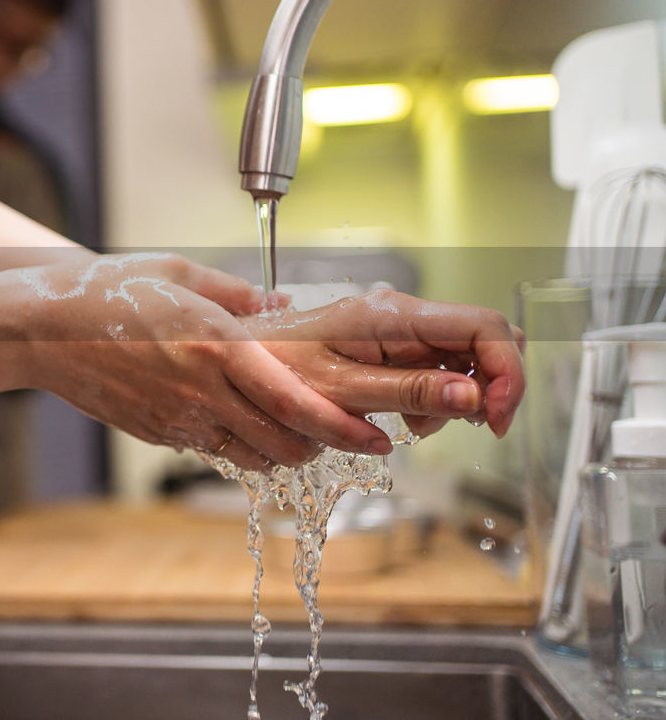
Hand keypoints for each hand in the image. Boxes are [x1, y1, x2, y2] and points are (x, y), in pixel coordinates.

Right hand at [14, 258, 523, 471]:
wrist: (41, 331)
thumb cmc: (107, 291)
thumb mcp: (178, 272)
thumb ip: (237, 293)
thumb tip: (282, 303)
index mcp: (215, 346)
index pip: (295, 404)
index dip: (343, 429)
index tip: (378, 438)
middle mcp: (202, 392)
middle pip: (286, 444)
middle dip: (325, 447)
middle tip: (347, 432)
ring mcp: (179, 420)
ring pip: (256, 459)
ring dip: (287, 451)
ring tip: (299, 429)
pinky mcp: (161, 434)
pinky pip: (219, 453)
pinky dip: (246, 448)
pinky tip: (245, 421)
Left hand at [244, 288, 525, 441]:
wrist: (237, 365)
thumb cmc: (276, 373)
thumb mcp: (344, 392)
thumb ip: (410, 392)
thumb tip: (471, 395)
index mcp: (394, 316)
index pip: (486, 326)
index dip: (507, 372)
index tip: (496, 419)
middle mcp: (402, 315)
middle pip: (483, 340)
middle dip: (486, 386)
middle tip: (462, 426)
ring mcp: (397, 331)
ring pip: (462, 359)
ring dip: (457, 398)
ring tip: (417, 426)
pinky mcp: (389, 348)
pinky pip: (434, 370)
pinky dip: (434, 400)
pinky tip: (405, 420)